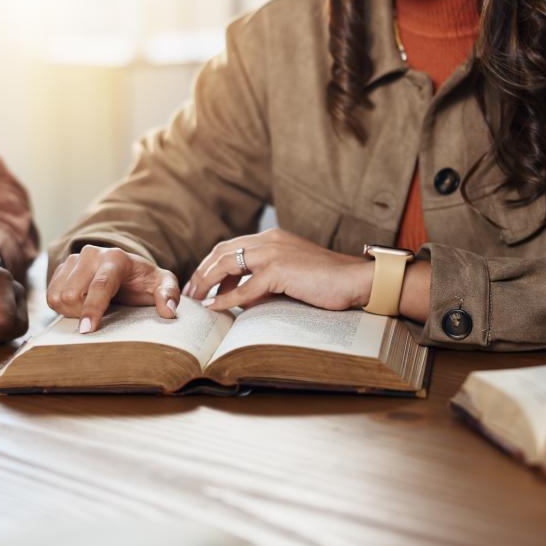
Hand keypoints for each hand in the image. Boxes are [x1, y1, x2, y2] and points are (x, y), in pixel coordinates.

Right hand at [46, 245, 179, 332]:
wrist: (128, 270)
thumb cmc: (145, 281)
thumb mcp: (163, 284)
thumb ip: (169, 294)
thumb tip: (169, 311)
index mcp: (116, 258)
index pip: (101, 285)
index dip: (92, 309)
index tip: (87, 330)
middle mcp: (92, 254)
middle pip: (73, 294)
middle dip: (83, 313)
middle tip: (99, 318)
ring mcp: (74, 259)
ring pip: (58, 295)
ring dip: (72, 311)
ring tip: (91, 310)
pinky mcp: (61, 267)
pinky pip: (50, 295)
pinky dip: (62, 307)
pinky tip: (79, 306)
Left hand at [184, 228, 373, 310]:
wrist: (356, 280)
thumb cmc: (328, 282)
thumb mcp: (291, 277)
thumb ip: (266, 282)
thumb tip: (241, 299)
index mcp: (272, 238)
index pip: (229, 246)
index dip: (210, 264)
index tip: (198, 283)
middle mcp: (270, 240)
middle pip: (222, 251)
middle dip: (201, 272)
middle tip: (189, 292)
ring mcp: (274, 253)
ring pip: (227, 264)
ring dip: (207, 282)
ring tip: (196, 299)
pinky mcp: (280, 270)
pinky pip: (245, 286)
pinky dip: (226, 297)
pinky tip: (215, 307)